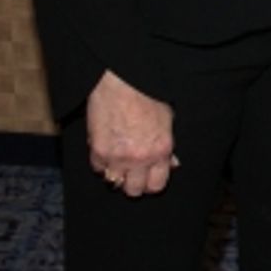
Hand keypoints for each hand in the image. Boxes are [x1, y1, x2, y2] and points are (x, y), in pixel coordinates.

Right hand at [87, 69, 177, 197]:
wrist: (121, 80)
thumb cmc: (146, 93)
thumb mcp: (167, 118)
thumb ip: (168, 146)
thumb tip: (172, 164)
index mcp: (160, 151)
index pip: (156, 186)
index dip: (151, 182)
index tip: (147, 177)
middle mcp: (140, 159)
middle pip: (134, 190)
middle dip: (133, 182)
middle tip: (131, 171)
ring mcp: (117, 157)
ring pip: (114, 183)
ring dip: (116, 174)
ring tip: (118, 162)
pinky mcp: (98, 150)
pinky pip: (97, 168)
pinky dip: (100, 163)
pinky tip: (105, 150)